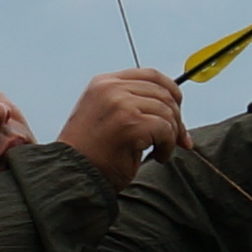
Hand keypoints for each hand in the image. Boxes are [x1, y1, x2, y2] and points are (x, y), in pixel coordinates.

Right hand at [61, 67, 186, 186]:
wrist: (73, 176)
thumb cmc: (92, 154)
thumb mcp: (108, 116)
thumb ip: (133, 103)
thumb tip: (172, 106)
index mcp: (104, 83)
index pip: (150, 75)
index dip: (171, 92)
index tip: (178, 111)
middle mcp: (111, 88)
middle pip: (163, 92)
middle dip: (177, 118)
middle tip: (179, 139)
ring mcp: (120, 104)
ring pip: (167, 111)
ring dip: (171, 135)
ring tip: (161, 150)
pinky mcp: (129, 123)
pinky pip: (165, 129)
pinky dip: (168, 146)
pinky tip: (158, 156)